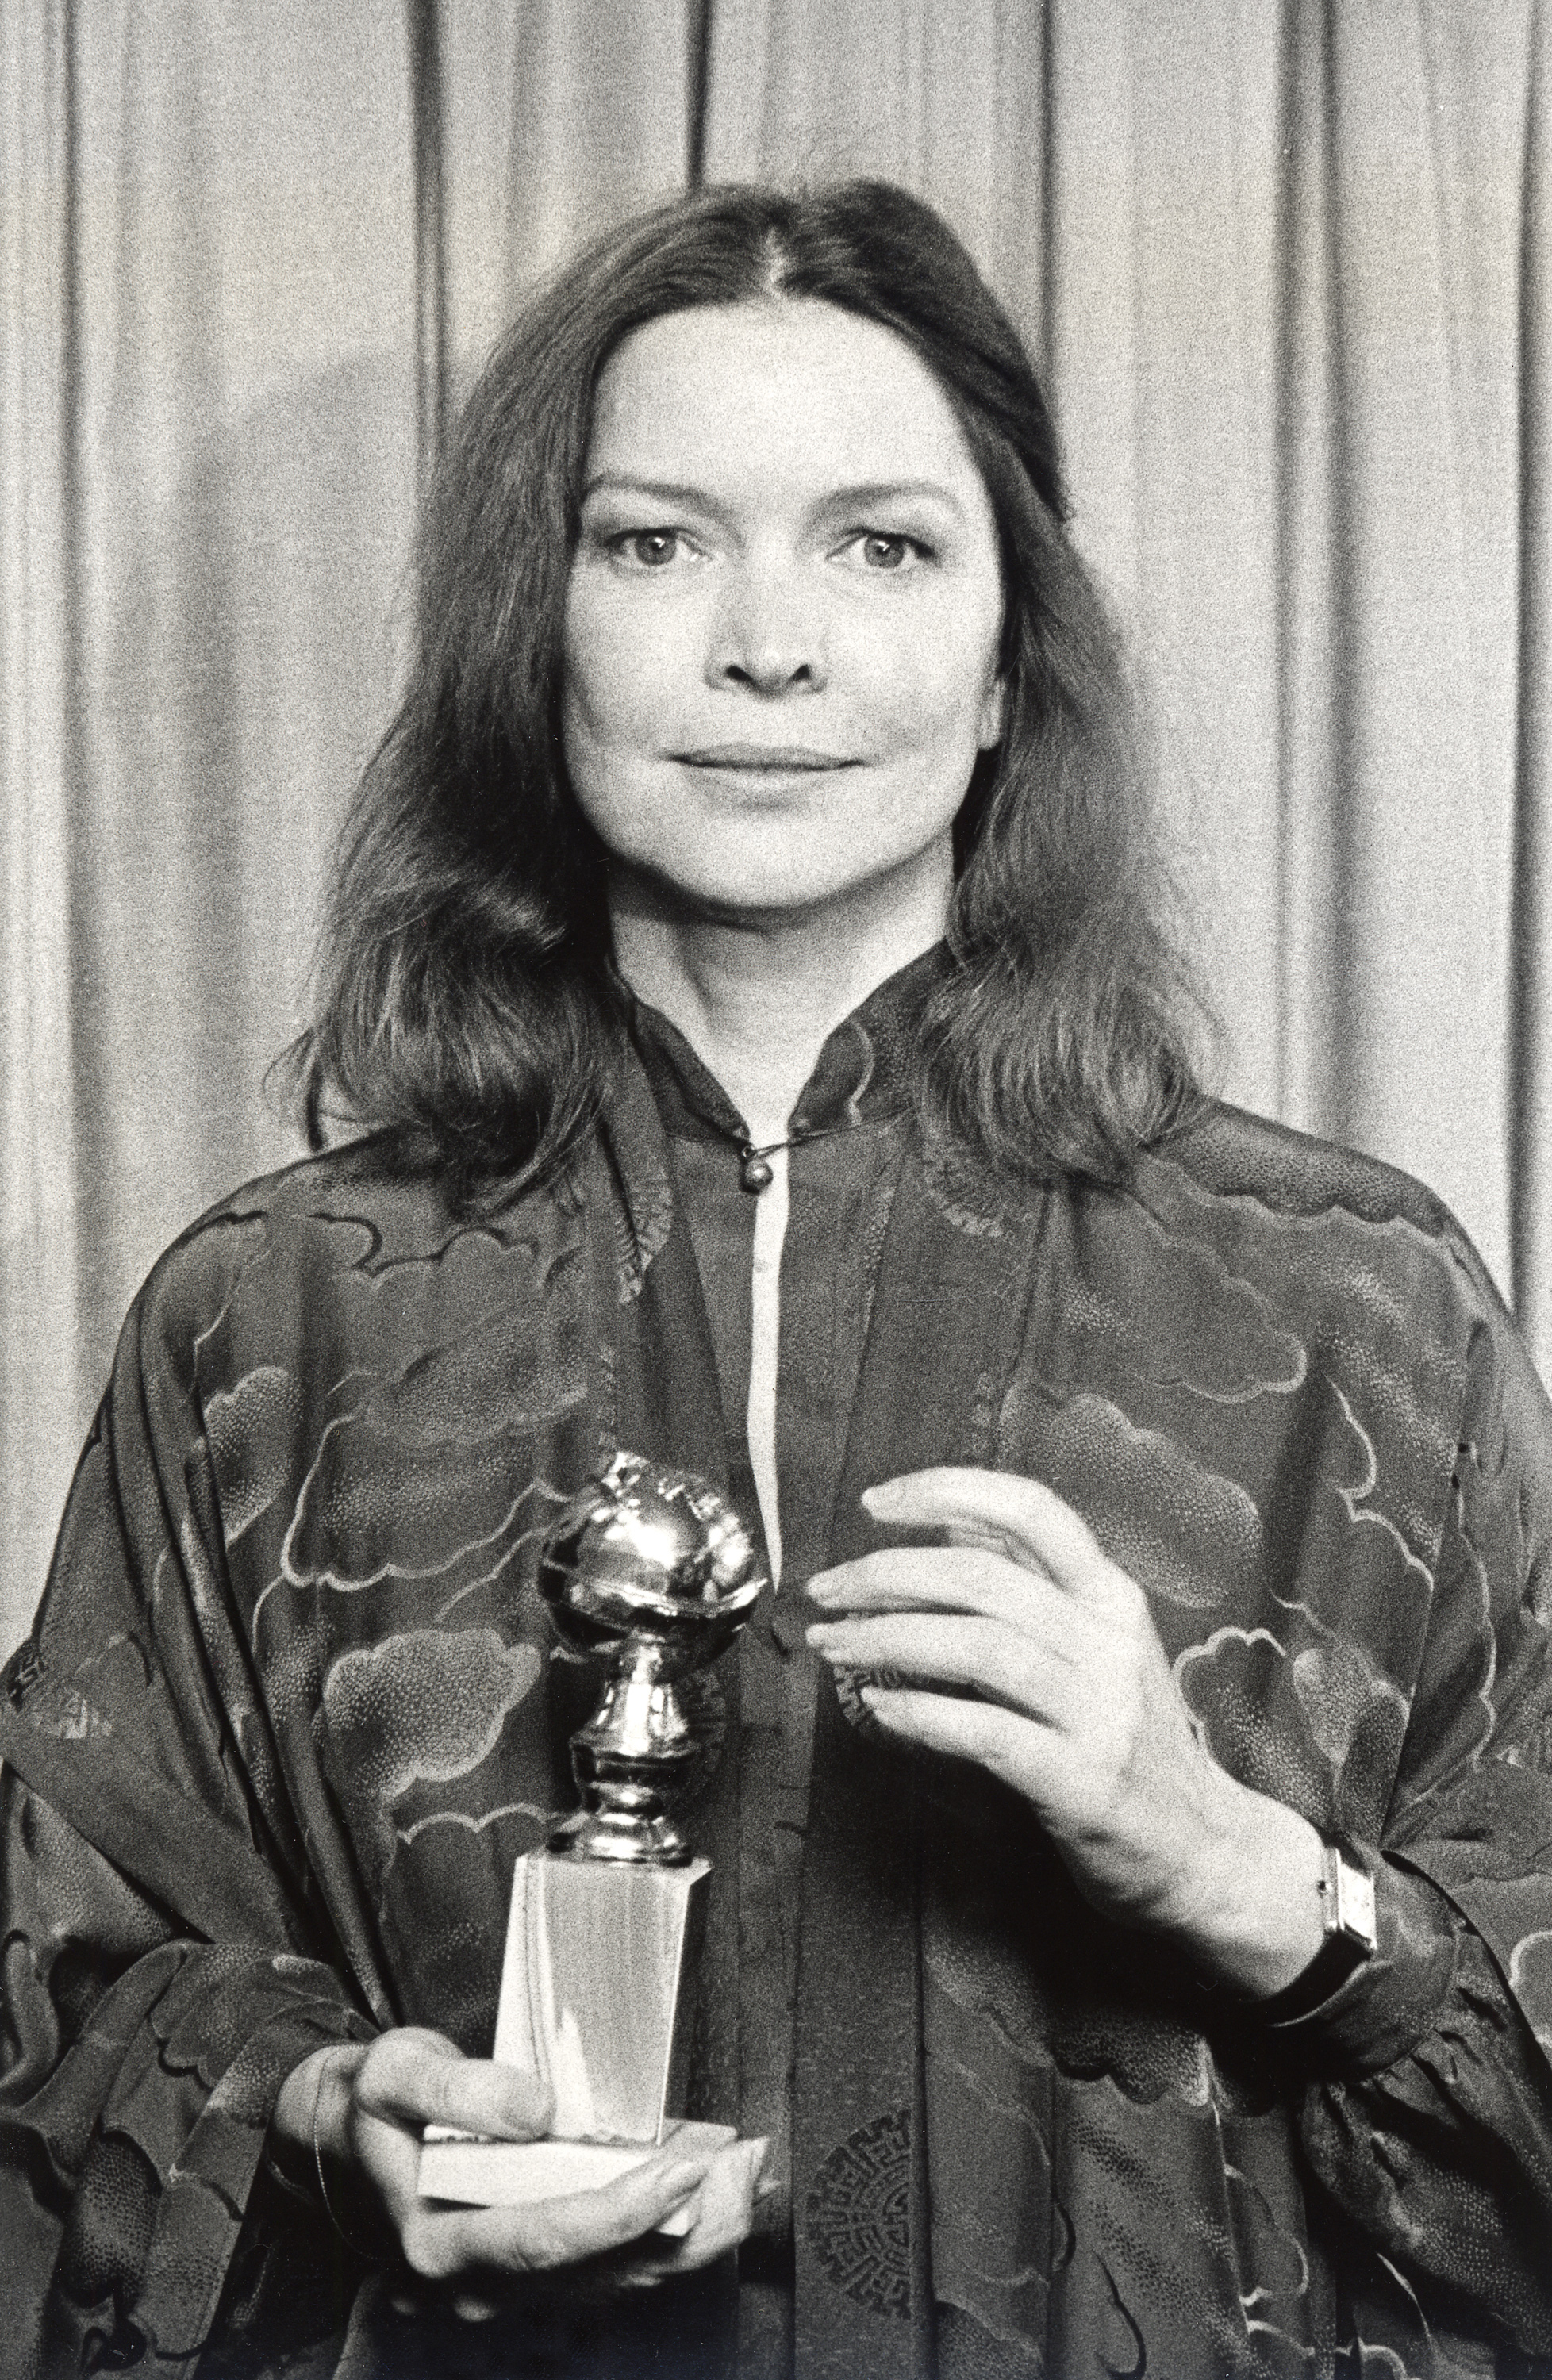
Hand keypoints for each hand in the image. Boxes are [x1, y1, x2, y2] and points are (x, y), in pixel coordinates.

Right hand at [271, 2029, 767, 2317]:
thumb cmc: (372, 2106)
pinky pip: (612, 2273)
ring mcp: (507, 2297)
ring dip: (692, 2234)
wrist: (341, 2147)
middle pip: (601, 2271)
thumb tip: (535, 2108)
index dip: (620, 2210)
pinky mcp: (533, 2284)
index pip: (545, 2239)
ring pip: (618, 2280)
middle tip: (748, 2172)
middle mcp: (477, 2288)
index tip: (680, 2168)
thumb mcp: (394, 2073)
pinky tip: (713, 2192)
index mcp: (439, 2244)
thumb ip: (460, 2087)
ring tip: (751, 2176)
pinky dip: (669, 2237)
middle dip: (686, 2225)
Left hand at [806, 1467, 1325, 1995]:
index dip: (946, 1491)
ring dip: (887, 1639)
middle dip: (885, 1574)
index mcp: (1111, 1596)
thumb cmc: (1131, 1740)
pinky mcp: (1082, 1783)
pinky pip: (987, 1734)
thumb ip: (1033, 1585)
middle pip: (982, 1577)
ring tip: (833, 1644)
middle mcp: (1109, 1642)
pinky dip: (922, 1715)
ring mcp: (1100, 1713)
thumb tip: (950, 1527)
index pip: (1032, 1509)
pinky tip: (878, 1709)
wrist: (1204, 1848)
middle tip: (826, 1590)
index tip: (874, 1502)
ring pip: (978, 1648)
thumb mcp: (1097, 1646)